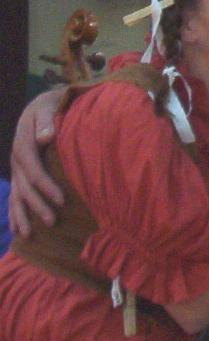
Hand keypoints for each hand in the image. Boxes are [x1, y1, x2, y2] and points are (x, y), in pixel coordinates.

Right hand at [8, 88, 66, 235]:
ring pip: (16, 195)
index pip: (33, 169)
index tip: (61, 199)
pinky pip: (14, 195)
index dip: (45, 185)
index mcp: (23, 144)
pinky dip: (14, 212)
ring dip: (22, 215)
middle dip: (37, 205)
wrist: (39, 106)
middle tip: (52, 221)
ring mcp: (15, 168)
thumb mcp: (47, 107)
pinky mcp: (19, 173)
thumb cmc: (49, 106)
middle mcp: (16, 159)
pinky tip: (17, 229)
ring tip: (29, 234)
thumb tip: (46, 136)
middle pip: (24, 187)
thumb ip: (47, 120)